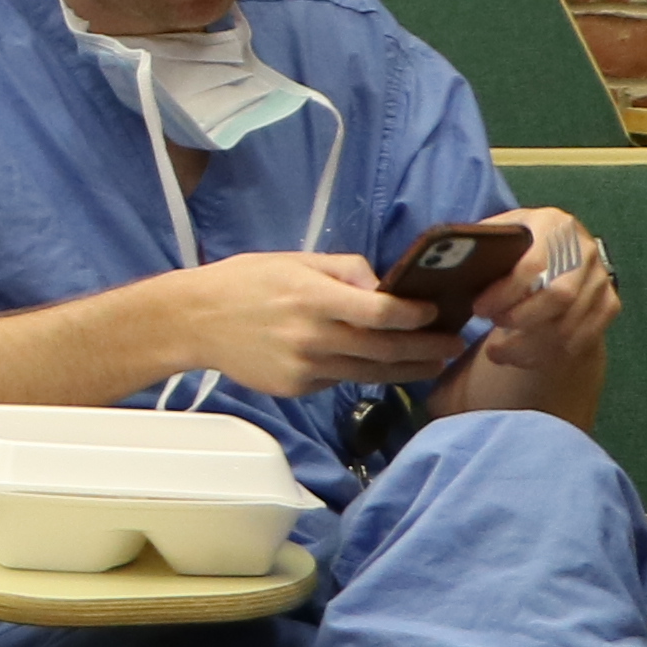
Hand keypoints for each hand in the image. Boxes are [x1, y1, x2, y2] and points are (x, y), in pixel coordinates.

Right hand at [155, 252, 458, 398]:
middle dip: (426, 348)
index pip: (383, 312)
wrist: (193, 320)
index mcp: (314, 297)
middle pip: (386, 348)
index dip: (417, 316)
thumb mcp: (295, 260)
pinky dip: (360, 373)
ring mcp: (304, 366)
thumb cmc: (244, 282)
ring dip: (407, 369)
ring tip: (431, 364)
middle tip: (453, 346)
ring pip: (370, 372)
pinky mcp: (295, 386)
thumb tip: (386, 285)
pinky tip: (375, 364)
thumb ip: (346, 269)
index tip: (436, 313)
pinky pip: (339, 380)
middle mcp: (312, 336)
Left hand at [458, 206, 619, 380]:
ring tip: (497, 352)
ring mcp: (600, 279)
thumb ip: (476, 243)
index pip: (533, 264)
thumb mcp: (496, 234)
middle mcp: (584, 250)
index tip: (478, 309)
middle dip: (520, 318)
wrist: (558, 250)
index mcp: (552, 224)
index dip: (503, 292)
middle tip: (492, 326)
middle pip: (558, 296)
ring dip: (529, 346)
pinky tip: (520, 357)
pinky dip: (547, 356)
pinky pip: (581, 340)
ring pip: (569, 325)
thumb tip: (442, 256)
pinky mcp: (609, 305)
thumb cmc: (514, 245)